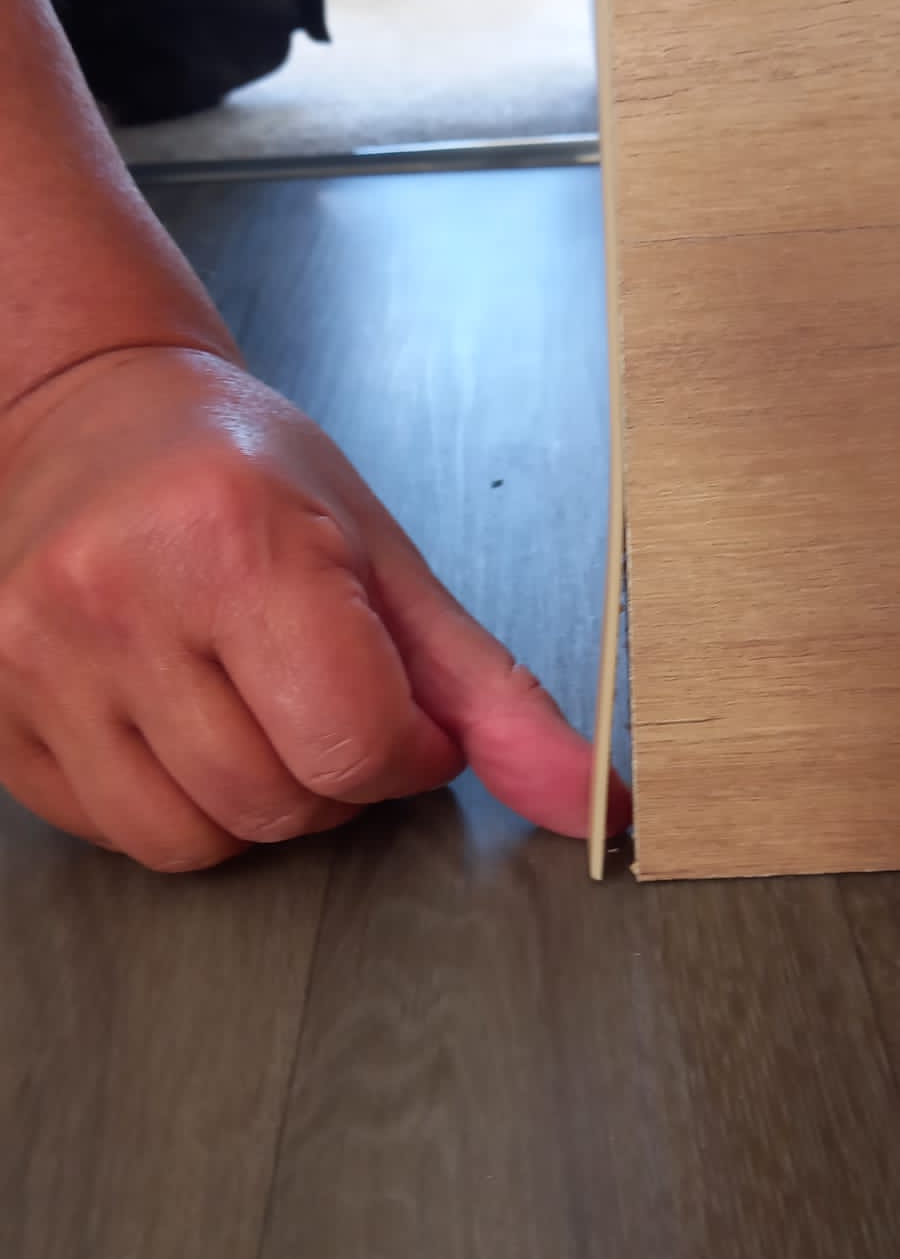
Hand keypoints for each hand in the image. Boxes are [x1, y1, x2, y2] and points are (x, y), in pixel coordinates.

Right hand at [0, 346, 630, 869]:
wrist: (86, 417)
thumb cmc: (239, 471)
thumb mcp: (383, 556)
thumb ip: (489, 690)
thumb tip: (589, 801)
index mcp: (234, 540)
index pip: (355, 746)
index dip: (402, 752)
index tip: (395, 710)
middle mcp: (117, 597)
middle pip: (277, 805)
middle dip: (328, 775)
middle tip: (312, 692)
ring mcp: (37, 659)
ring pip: (192, 841)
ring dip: (249, 802)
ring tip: (242, 704)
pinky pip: (116, 832)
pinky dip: (168, 801)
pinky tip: (171, 716)